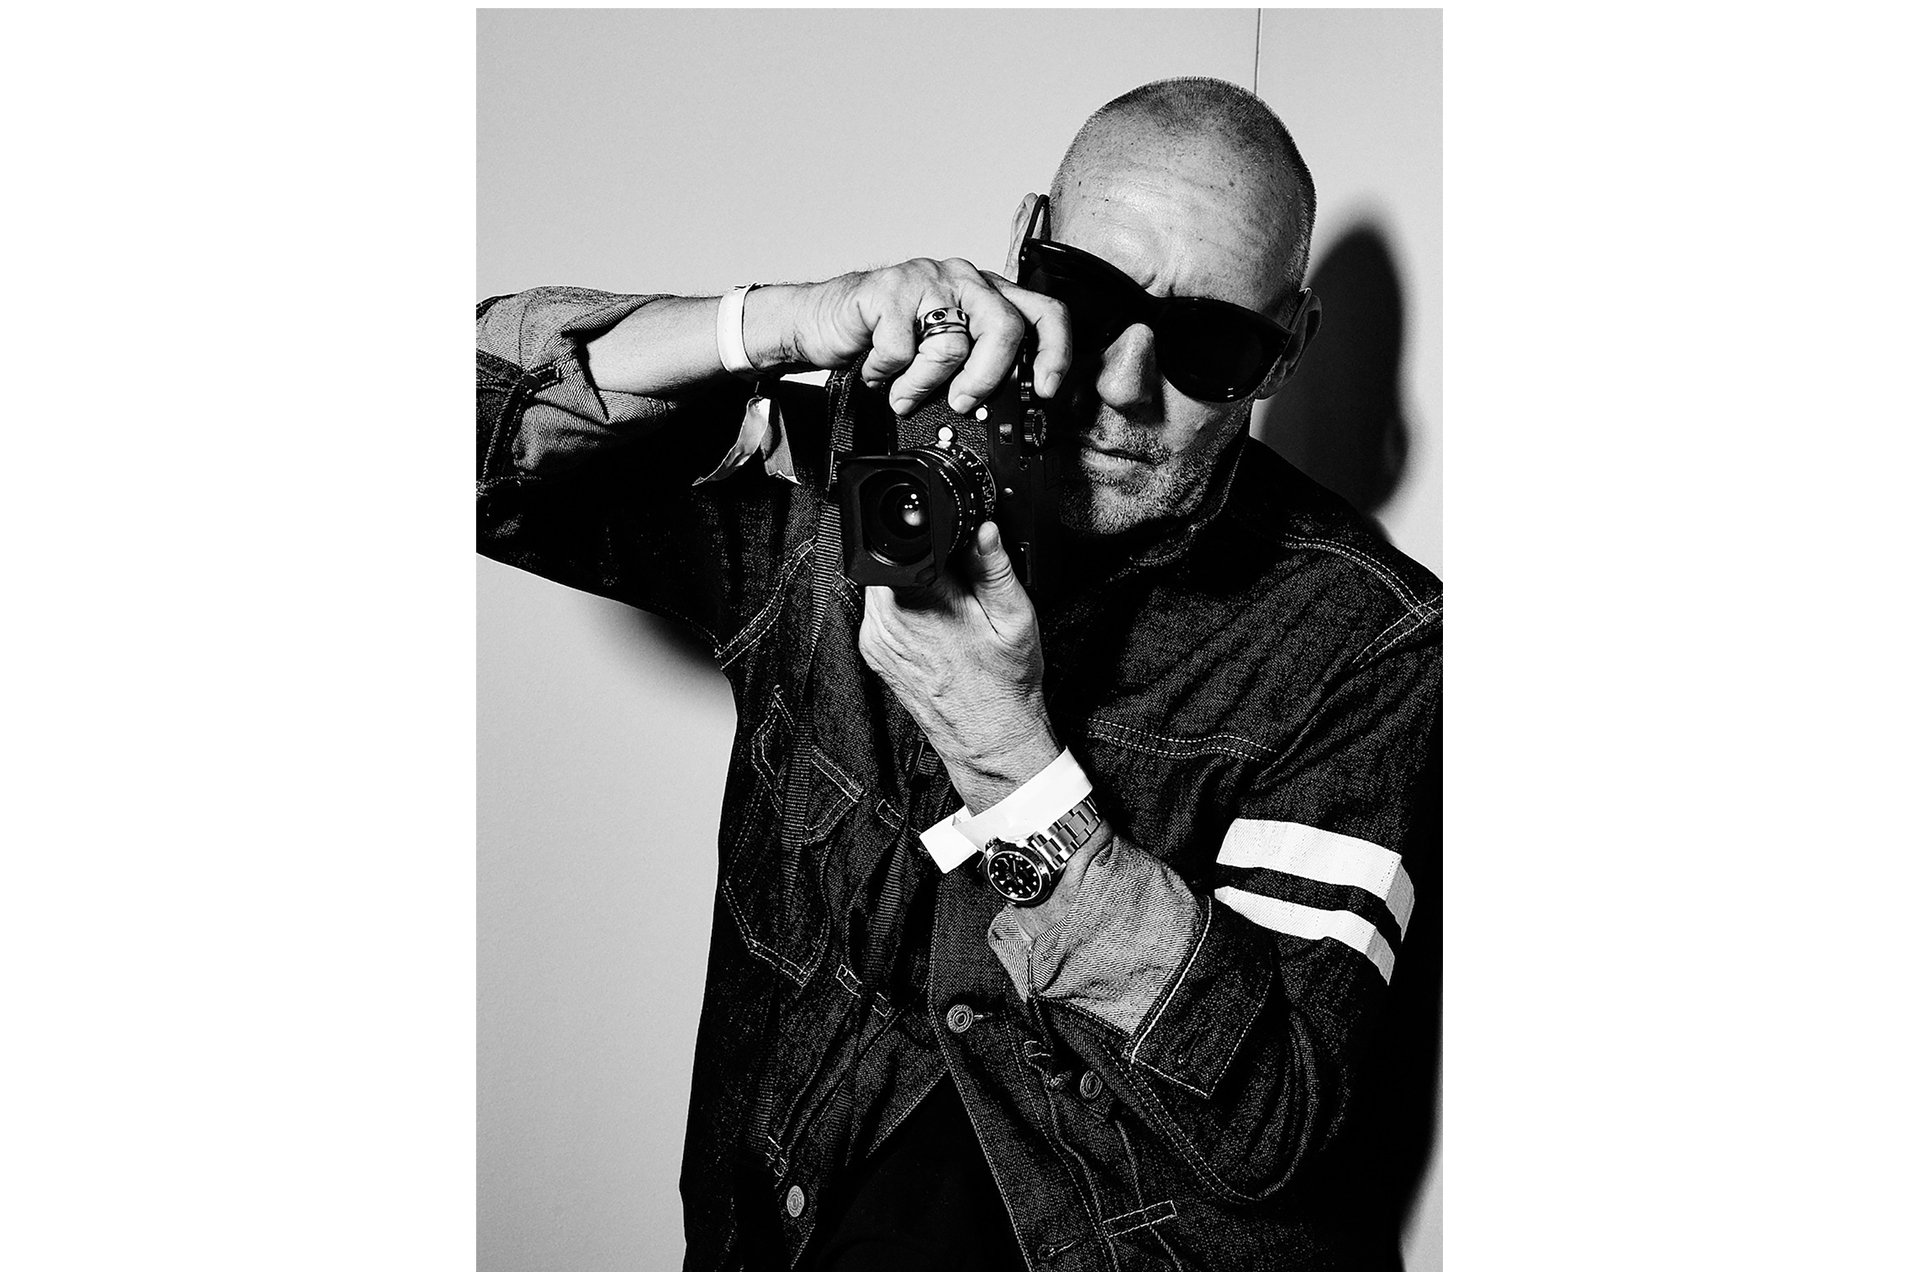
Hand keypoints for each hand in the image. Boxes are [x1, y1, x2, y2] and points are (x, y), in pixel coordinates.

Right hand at [757, 259, 1071, 416]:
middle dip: (987, 379)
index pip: (1045, 312)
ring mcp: (926, 279)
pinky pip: (903, 350)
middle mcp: (963, 279)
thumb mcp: (942, 354)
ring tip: (903, 388)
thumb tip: (1011, 409)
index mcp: (987, 294)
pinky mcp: (888, 290)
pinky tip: (877, 368)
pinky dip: (887, 374)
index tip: (1046, 391)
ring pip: (952, 345)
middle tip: (962, 402)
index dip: (1055, 353)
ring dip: (923, 384)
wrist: (820, 321)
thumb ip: (978, 367)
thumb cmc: (884, 338)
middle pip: (1006, 328)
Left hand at [857, 521, 1060, 810]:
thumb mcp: (1014, 617)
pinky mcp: (872, 650)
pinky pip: (883, 610)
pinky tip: (936, 626)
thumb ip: (994, 567)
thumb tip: (985, 528)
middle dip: (927, 560)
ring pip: (886, 583)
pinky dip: (907, 607)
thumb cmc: (1004, 687)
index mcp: (920, 603)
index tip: (961, 550)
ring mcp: (875, 638)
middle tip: (961, 585)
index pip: (913, 541)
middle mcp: (887, 620)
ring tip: (950, 609)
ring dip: (915, 583)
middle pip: (894, 558)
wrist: (989, 741)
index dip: (937, 534)